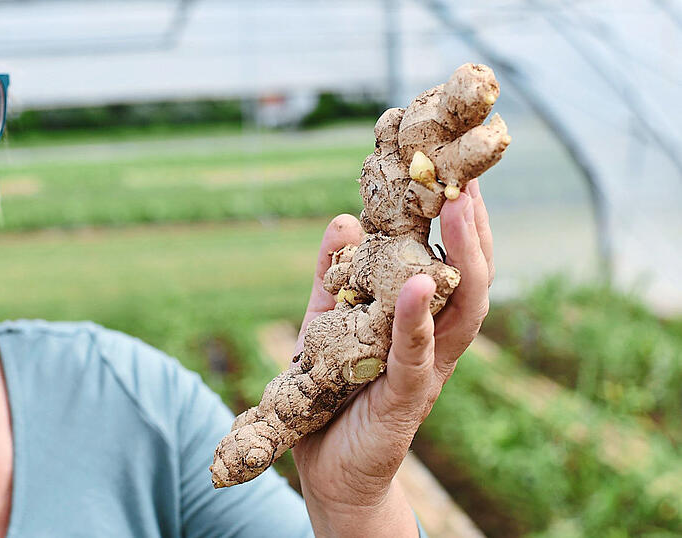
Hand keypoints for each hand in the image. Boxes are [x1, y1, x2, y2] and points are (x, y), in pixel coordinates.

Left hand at [291, 179, 493, 536]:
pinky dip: (417, 321)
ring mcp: (427, 372)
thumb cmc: (333, 394)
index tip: (456, 172)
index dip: (460, 223)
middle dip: (475, 231)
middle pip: (472, 282)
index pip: (451, 265)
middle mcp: (435, 344)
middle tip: (468, 181)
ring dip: (463, 262)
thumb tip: (344, 218)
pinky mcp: (406, 400)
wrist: (328, 470)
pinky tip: (418, 287)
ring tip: (459, 214)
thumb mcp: (327, 324)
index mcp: (420, 323)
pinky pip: (417, 356)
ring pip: (461, 314)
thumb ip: (335, 276)